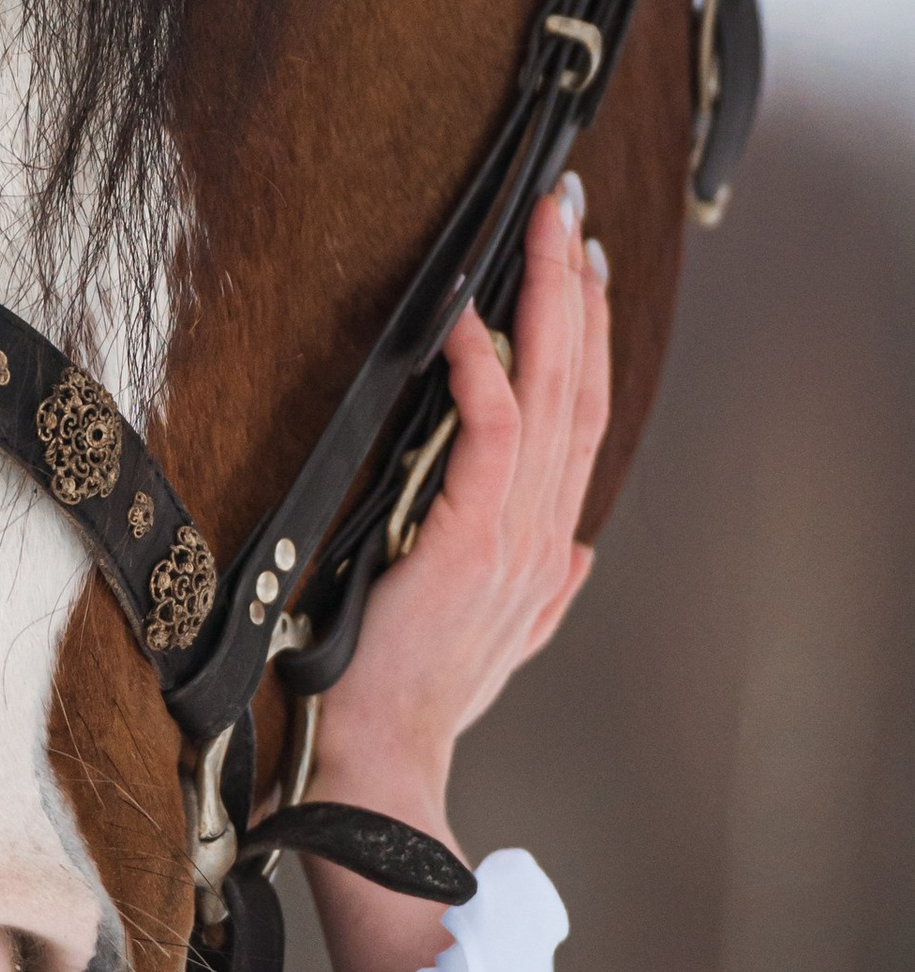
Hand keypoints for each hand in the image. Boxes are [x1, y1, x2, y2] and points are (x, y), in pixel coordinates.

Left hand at [305, 173, 609, 971]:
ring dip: (548, 308)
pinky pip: (492, 435)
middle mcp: (545, 534)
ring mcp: (515, 536)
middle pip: (580, 389)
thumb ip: (546, 590)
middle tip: (572, 219)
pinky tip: (471, 322)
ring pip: (552, 396)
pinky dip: (484, 372)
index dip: (589, 339)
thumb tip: (580, 554)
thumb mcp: (501, 640)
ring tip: (546, 239)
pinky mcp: (470, 538)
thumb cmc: (419, 695)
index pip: (580, 420)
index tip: (585, 271)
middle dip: (578, 294)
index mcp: (547, 548)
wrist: (383, 753)